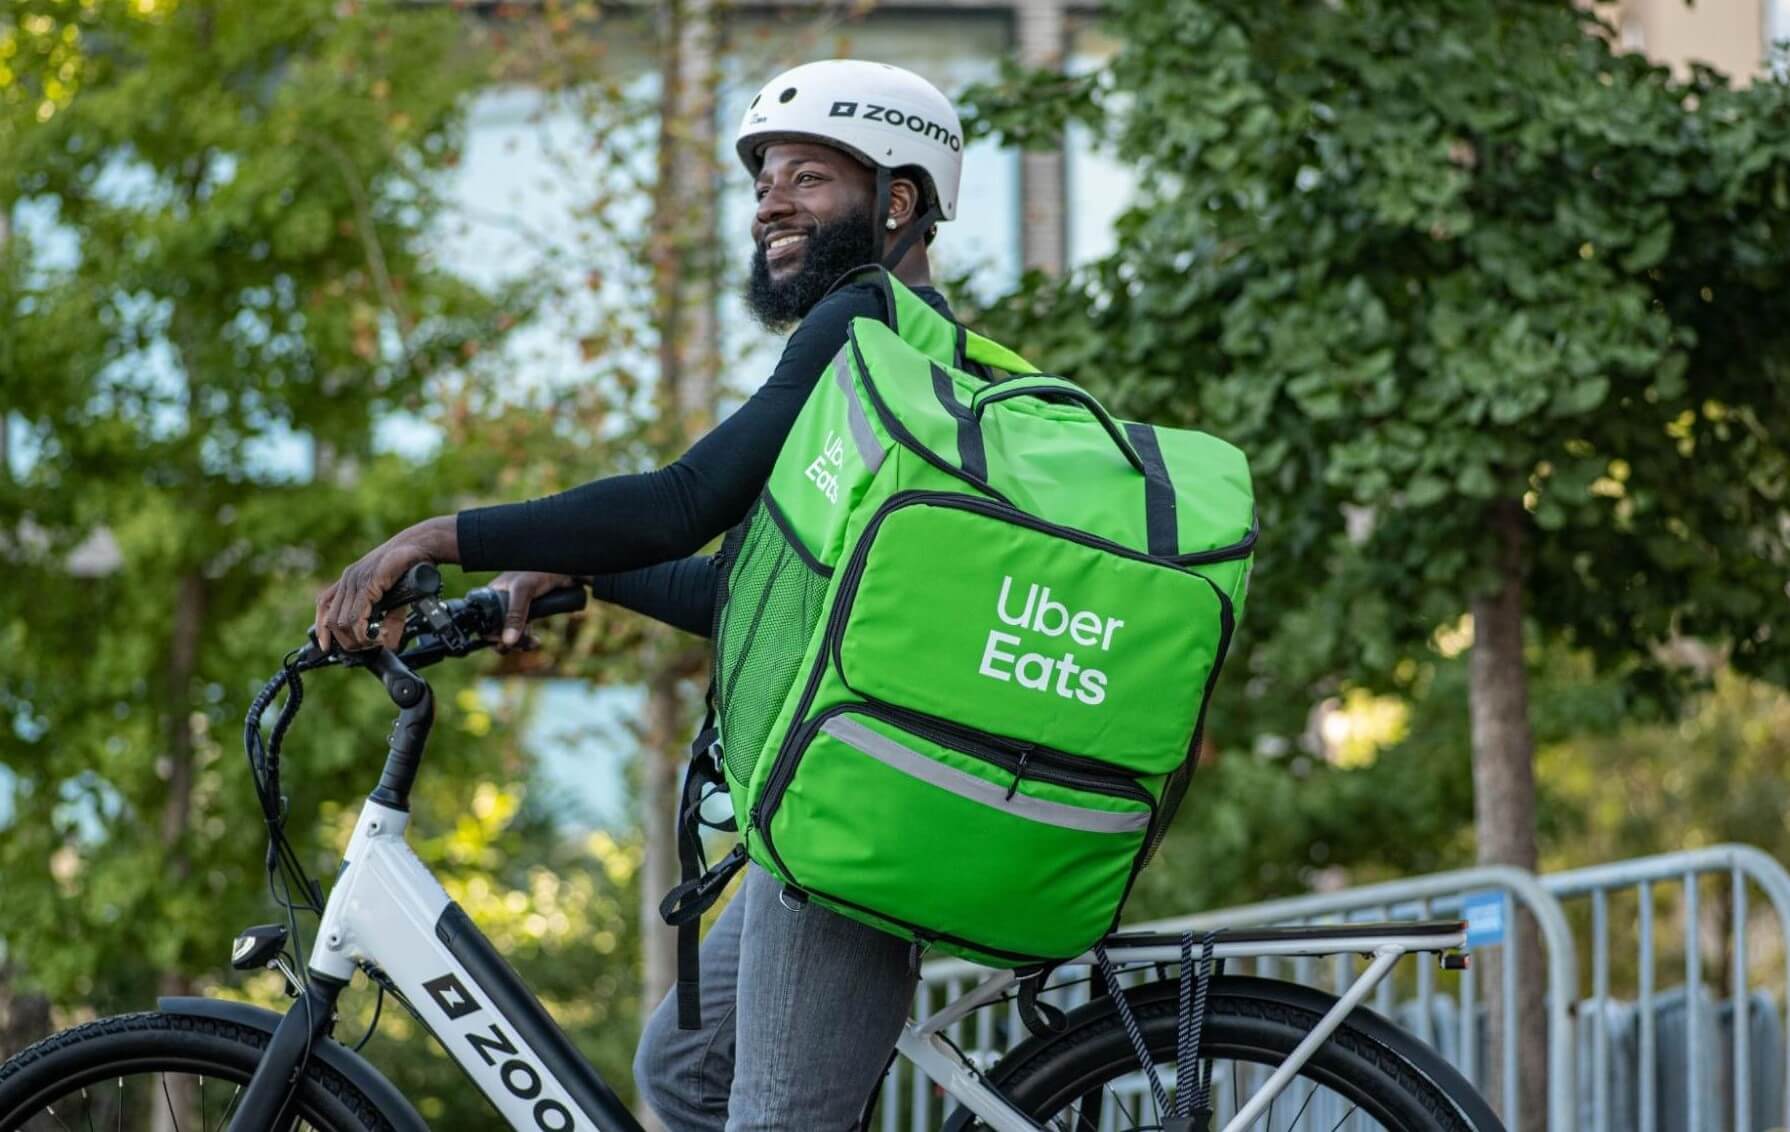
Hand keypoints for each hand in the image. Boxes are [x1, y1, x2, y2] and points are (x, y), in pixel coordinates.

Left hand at [314, 516, 457, 653]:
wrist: (422, 544)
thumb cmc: (410, 565)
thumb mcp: (395, 597)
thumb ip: (388, 619)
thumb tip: (389, 644)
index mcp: (350, 579)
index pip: (324, 605)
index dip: (322, 629)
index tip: (327, 647)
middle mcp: (348, 579)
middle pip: (331, 620)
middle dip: (346, 641)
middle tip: (367, 647)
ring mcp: (356, 580)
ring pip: (341, 622)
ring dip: (356, 639)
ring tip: (373, 642)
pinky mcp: (369, 583)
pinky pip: (357, 615)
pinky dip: (364, 631)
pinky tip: (375, 635)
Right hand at [488, 571, 577, 649]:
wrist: (563, 567)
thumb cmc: (539, 570)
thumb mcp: (523, 591)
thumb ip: (516, 614)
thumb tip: (508, 641)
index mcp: (493, 595)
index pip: (484, 619)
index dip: (490, 634)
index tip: (500, 643)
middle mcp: (503, 602)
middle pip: (497, 629)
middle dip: (506, 641)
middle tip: (518, 645)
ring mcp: (517, 608)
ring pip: (512, 632)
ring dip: (519, 642)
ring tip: (531, 643)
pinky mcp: (532, 611)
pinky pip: (524, 630)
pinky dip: (528, 638)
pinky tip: (535, 640)